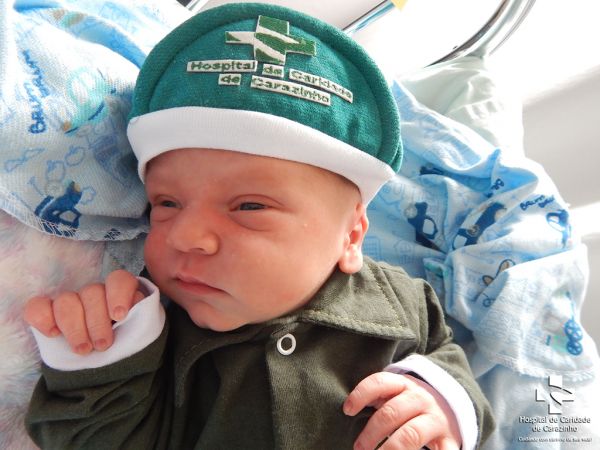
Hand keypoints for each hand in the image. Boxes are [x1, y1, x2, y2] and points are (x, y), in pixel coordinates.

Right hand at [23, 270, 145, 354]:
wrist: (108, 369)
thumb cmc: (128, 347)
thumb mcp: (142, 334)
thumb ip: (142, 318)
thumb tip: (138, 308)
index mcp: (121, 294)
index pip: (119, 280)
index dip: (118, 294)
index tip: (119, 316)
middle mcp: (96, 294)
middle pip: (92, 293)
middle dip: (97, 322)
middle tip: (103, 346)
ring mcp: (71, 303)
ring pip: (66, 300)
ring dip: (74, 327)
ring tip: (83, 350)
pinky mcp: (48, 315)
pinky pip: (37, 307)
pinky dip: (43, 319)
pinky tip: (54, 334)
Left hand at [344, 372, 461, 449]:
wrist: (451, 407)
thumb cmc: (410, 404)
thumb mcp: (395, 394)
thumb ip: (376, 397)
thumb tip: (348, 409)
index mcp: (404, 385)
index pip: (380, 382)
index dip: (361, 394)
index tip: (347, 410)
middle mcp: (420, 399)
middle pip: (391, 412)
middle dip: (371, 433)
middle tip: (359, 448)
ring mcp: (435, 420)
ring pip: (410, 434)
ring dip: (389, 448)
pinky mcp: (449, 440)